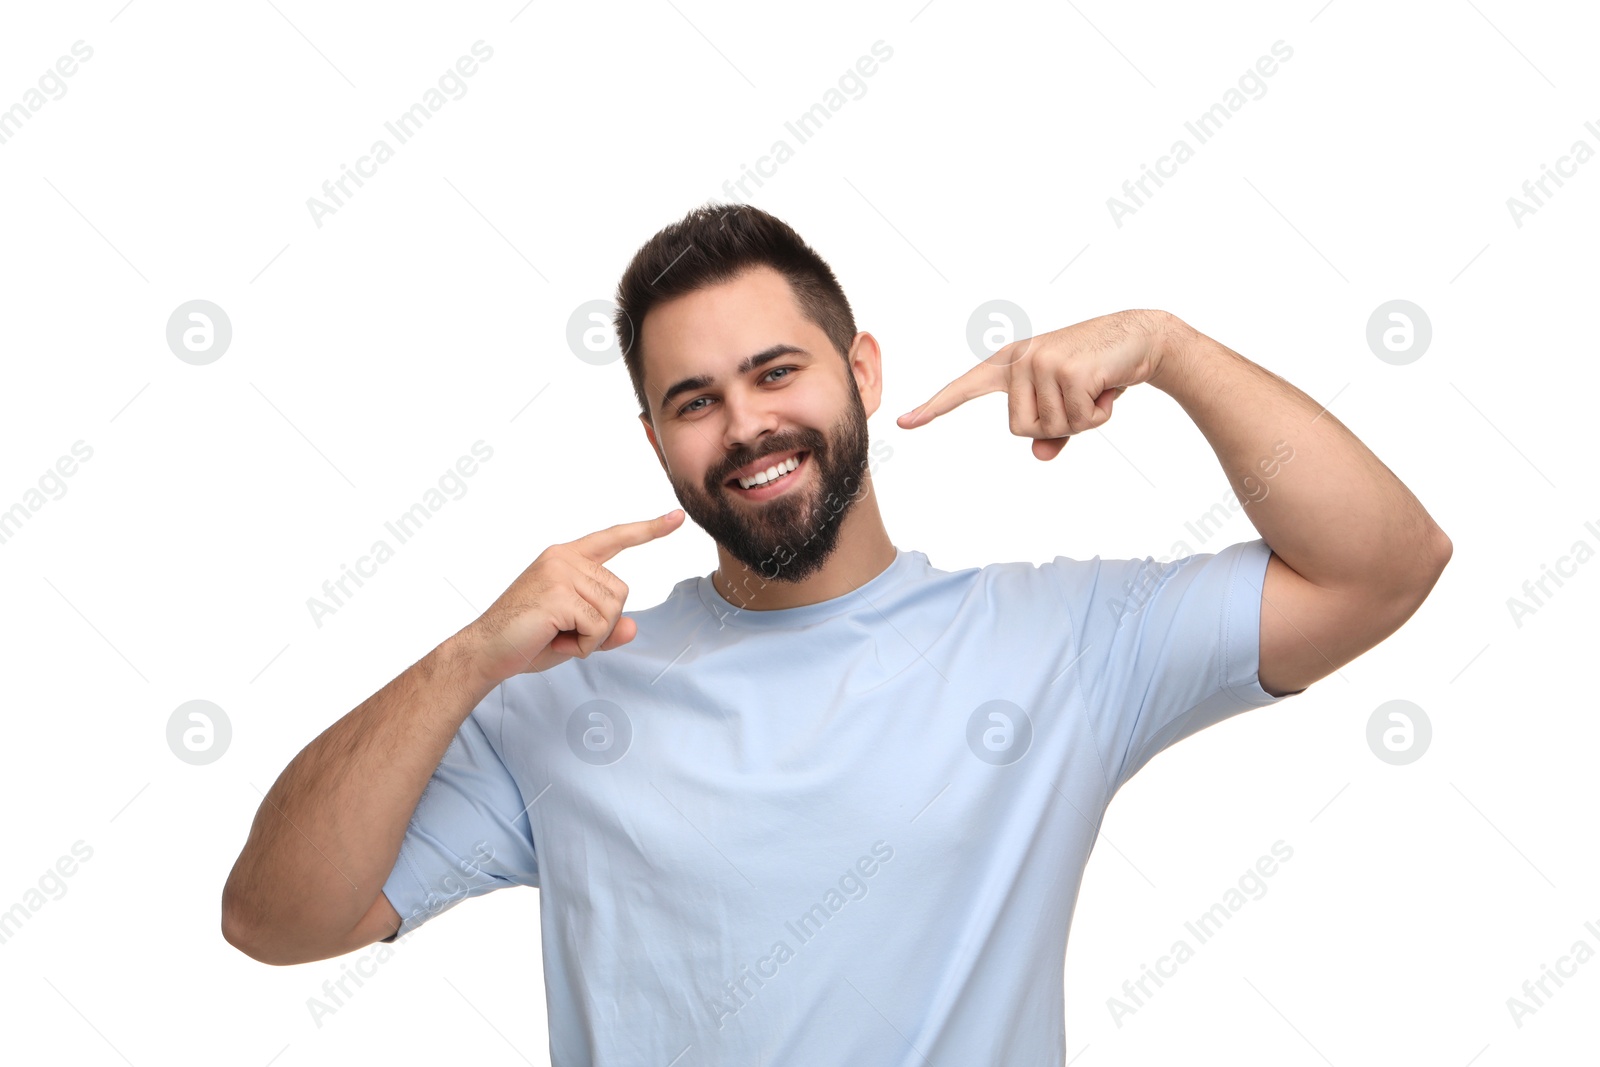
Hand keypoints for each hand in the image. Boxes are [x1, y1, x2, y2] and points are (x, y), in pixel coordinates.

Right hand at [463, 509, 685, 684]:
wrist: (485, 652)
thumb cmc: (526, 639)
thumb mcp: (575, 634)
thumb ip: (605, 629)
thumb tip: (634, 627)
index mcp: (566, 557)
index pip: (614, 538)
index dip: (648, 529)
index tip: (677, 517)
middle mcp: (564, 558)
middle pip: (621, 592)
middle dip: (600, 624)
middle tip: (561, 631)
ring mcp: (561, 573)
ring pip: (612, 610)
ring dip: (591, 636)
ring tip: (555, 634)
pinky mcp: (559, 594)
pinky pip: (597, 626)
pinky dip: (583, 645)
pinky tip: (554, 639)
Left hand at [896, 309, 1168, 460]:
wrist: (1139, 337)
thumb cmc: (1099, 372)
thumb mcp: (1070, 404)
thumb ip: (1052, 432)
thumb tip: (1039, 454)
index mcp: (1010, 364)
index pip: (964, 388)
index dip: (935, 407)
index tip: (904, 423)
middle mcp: (1019, 360)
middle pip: (1020, 429)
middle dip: (1057, 426)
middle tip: (1081, 397)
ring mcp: (1041, 363)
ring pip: (1048, 428)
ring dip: (1080, 420)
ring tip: (1094, 388)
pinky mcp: (1067, 371)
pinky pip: (1076, 421)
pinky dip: (1097, 415)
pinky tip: (1106, 389)